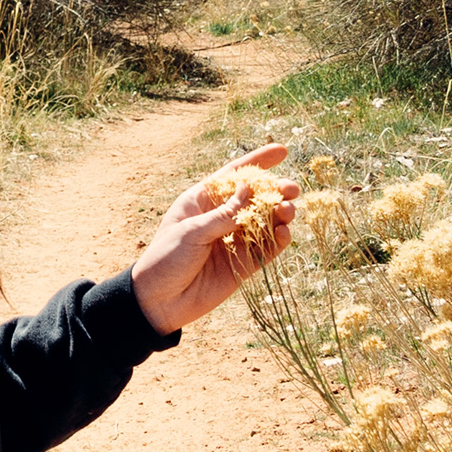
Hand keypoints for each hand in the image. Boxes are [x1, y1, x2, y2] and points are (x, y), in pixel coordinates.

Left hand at [130, 144, 298, 336]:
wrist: (158, 301)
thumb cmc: (166, 258)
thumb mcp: (191, 231)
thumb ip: (223, 214)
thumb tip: (250, 189)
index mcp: (203, 201)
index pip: (234, 175)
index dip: (258, 162)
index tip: (282, 150)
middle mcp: (221, 217)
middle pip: (255, 197)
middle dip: (276, 190)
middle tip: (292, 189)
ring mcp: (234, 240)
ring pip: (265, 221)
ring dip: (280, 214)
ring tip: (288, 211)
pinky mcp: (243, 264)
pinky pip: (267, 248)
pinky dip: (279, 240)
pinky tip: (285, 233)